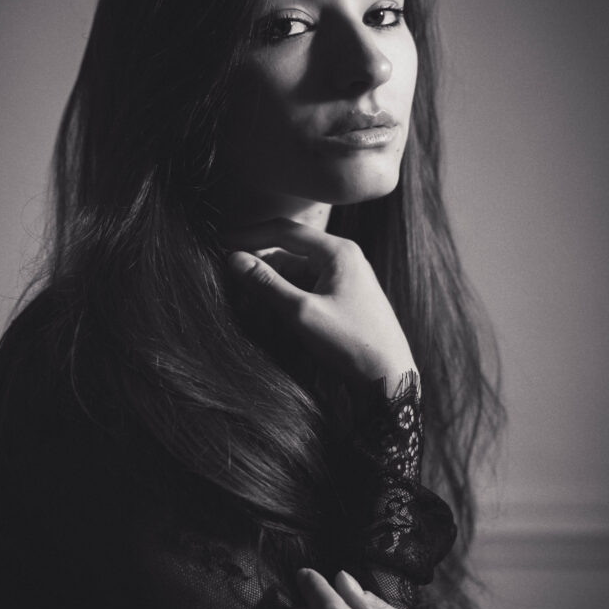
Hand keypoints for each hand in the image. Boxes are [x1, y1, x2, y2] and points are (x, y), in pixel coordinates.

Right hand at [224, 218, 416, 390]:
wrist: (390, 377)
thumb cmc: (351, 344)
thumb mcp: (301, 313)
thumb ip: (266, 284)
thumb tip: (234, 259)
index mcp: (338, 251)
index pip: (284, 230)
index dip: (248, 235)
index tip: (219, 243)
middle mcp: (343, 258)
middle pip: (288, 250)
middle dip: (258, 264)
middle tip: (227, 277)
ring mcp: (344, 278)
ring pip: (295, 272)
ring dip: (270, 284)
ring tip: (244, 301)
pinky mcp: (343, 298)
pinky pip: (306, 288)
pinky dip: (285, 296)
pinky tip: (268, 311)